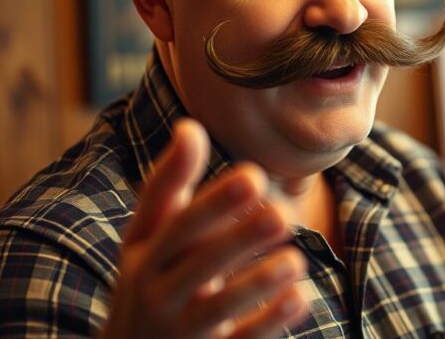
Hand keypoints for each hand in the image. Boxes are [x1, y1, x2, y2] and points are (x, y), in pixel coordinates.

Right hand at [100, 119, 308, 338]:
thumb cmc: (154, 277)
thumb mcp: (151, 235)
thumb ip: (171, 185)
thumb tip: (190, 126)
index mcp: (144, 251)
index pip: (171, 220)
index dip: (210, 199)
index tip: (252, 174)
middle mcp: (155, 289)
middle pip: (197, 262)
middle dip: (238, 238)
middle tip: (282, 214)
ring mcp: (180, 328)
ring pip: (218, 307)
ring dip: (257, 283)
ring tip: (295, 260)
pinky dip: (268, 322)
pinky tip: (300, 298)